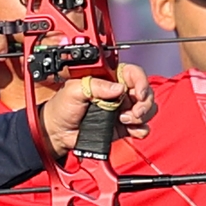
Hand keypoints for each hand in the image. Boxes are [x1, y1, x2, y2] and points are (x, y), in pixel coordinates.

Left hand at [40, 63, 155, 157]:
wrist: (57, 132)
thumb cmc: (62, 108)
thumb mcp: (74, 90)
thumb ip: (96, 86)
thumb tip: (118, 88)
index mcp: (109, 80)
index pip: (133, 74)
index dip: (141, 81)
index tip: (138, 93)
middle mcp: (119, 93)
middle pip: (146, 92)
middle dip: (144, 103)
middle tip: (133, 112)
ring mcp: (123, 110)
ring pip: (148, 109)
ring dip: (142, 116)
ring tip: (124, 120)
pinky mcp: (123, 126)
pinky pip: (142, 127)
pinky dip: (141, 129)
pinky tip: (130, 129)